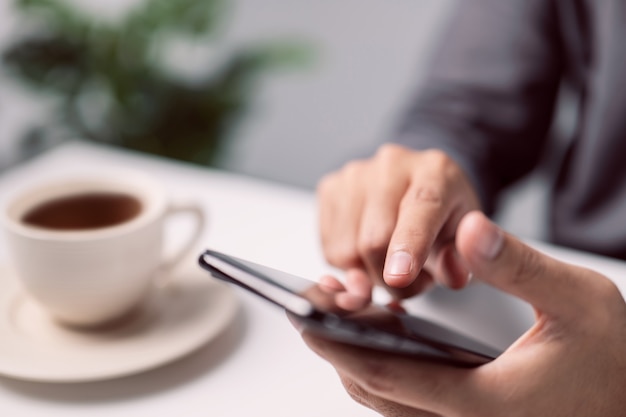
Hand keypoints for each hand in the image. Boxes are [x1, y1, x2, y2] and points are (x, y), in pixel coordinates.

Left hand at [300, 211, 625, 416]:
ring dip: (353, 361)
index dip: (340, 346)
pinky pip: (406, 401)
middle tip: (309, 312)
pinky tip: (378, 334)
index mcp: (485, 400)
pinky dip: (381, 369)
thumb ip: (520, 265)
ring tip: (333, 318)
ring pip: (387, 401)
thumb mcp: (578, 298)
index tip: (306, 319)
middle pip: (376, 393)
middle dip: (336, 352)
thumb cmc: (611, 354)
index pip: (390, 374)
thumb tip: (469, 230)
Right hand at [317, 144, 479, 297]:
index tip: (399, 277)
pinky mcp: (330, 188)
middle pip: (375, 239)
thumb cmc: (445, 220)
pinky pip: (330, 249)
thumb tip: (455, 272)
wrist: (419, 194)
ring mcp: (356, 174)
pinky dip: (349, 266)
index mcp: (436, 171)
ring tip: (390, 263)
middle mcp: (393, 164)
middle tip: (411, 281)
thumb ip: (471, 261)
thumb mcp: (469, 244)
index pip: (421, 206)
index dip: (409, 245)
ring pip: (347, 249)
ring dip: (368, 274)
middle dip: (390, 279)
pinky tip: (368, 254)